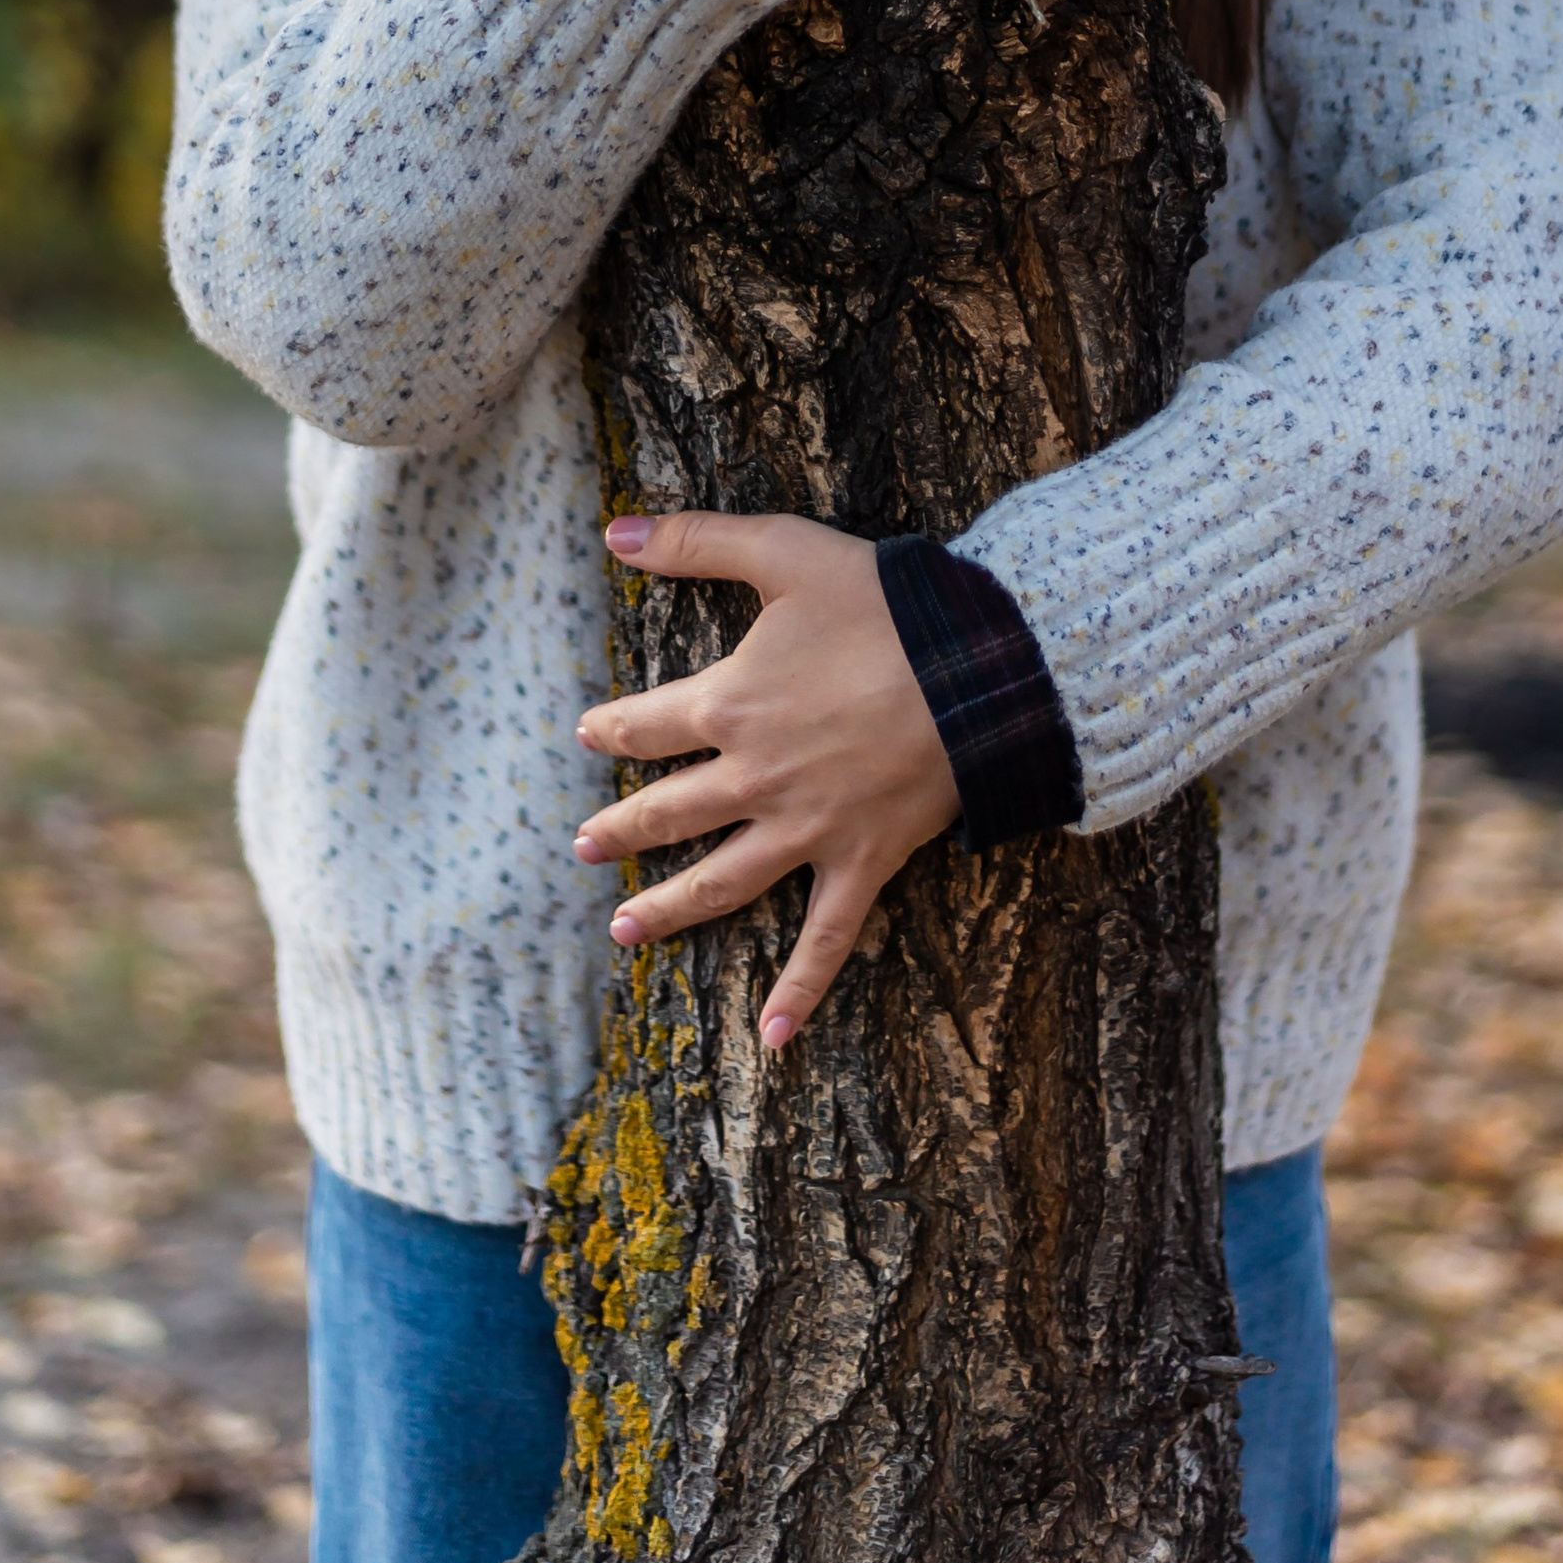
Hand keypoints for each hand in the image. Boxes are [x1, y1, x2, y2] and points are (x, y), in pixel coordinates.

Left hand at [572, 511, 958, 1047]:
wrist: (980, 666)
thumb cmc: (885, 605)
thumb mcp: (784, 551)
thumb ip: (695, 540)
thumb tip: (614, 528)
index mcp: (728, 704)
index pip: (645, 725)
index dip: (610, 730)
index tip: (588, 737)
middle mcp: (754, 778)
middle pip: (668, 813)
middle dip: (620, 831)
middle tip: (582, 847)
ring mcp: (807, 829)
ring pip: (721, 881)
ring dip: (668, 910)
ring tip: (623, 929)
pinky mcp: (862, 862)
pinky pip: (826, 939)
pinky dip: (800, 989)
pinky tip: (771, 1034)